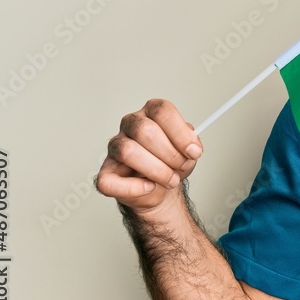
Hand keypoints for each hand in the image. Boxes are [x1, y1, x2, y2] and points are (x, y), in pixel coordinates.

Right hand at [96, 99, 202, 214]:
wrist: (162, 187)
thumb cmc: (173, 162)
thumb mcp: (189, 150)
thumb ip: (191, 144)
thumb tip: (191, 147)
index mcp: (151, 112)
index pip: (162, 111)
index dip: (180, 133)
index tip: (194, 152)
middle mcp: (130, 124)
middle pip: (145, 130)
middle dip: (170, 154)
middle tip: (182, 166)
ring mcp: (115, 146)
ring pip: (127, 151)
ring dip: (156, 171)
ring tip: (171, 180)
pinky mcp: (105, 172)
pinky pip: (108, 181)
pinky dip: (134, 188)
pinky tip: (149, 186)